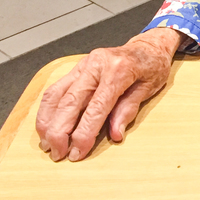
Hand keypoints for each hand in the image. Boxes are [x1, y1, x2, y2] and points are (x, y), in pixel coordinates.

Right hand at [35, 27, 183, 161]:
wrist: (149, 45)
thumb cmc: (152, 65)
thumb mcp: (149, 87)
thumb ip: (129, 109)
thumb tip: (115, 134)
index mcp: (119, 69)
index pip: (96, 107)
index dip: (84, 133)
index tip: (77, 153)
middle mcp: (97, 65)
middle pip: (70, 101)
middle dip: (59, 132)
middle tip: (57, 154)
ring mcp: (84, 64)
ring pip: (56, 95)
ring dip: (47, 122)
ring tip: (47, 144)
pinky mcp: (76, 67)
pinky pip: (55, 89)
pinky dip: (48, 109)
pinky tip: (47, 125)